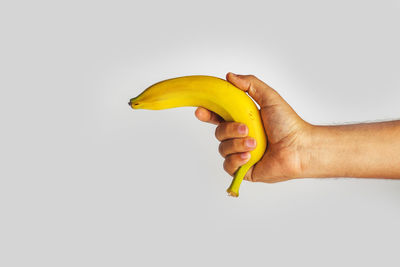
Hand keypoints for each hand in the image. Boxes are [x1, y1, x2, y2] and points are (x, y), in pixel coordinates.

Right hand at [195, 72, 311, 182]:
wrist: (300, 148)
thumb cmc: (288, 124)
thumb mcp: (269, 98)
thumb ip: (250, 84)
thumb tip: (229, 76)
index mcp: (242, 121)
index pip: (218, 117)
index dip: (207, 113)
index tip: (200, 110)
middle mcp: (239, 137)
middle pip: (218, 132)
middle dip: (228, 130)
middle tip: (245, 128)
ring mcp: (240, 154)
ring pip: (222, 148)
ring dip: (237, 145)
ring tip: (255, 144)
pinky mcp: (243, 170)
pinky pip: (228, 165)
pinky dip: (237, 160)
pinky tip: (250, 156)